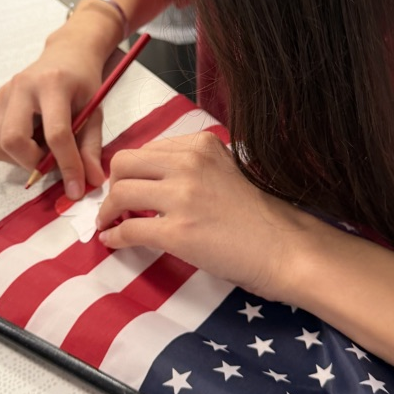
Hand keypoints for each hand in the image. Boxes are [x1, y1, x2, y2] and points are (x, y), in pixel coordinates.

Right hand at [0, 23, 106, 198]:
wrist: (68, 52)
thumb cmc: (83, 81)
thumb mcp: (94, 111)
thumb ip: (91, 147)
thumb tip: (90, 181)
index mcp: (53, 84)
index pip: (56, 134)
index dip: (66, 165)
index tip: (76, 186)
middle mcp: (22, 87)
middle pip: (13, 140)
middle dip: (32, 162)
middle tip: (51, 161)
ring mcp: (5, 93)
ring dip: (21, 158)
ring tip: (43, 148)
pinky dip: (14, 149)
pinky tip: (33, 137)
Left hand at [96, 131, 325, 300]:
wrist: (285, 248)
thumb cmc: (259, 216)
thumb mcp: (226, 171)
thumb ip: (193, 166)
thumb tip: (153, 177)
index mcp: (201, 145)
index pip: (147, 149)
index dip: (133, 171)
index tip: (130, 187)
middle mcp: (189, 164)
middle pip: (124, 163)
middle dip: (113, 185)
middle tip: (116, 204)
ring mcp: (182, 197)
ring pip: (120, 193)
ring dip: (108, 211)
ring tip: (110, 224)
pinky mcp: (176, 232)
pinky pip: (128, 229)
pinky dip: (114, 236)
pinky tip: (113, 242)